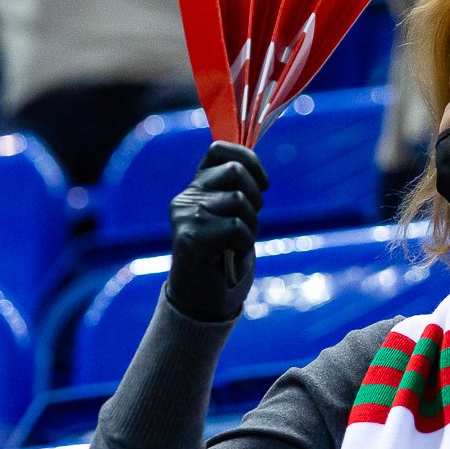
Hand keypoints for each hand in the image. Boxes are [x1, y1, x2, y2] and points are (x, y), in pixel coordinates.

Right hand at [167, 141, 268, 321]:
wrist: (202, 298)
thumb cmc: (224, 257)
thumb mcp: (232, 218)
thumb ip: (237, 192)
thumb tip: (258, 172)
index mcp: (196, 187)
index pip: (219, 149)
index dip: (249, 159)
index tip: (264, 184)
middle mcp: (186, 196)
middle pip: (235, 171)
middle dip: (255, 197)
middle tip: (249, 223)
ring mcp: (185, 215)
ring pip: (238, 200)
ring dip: (251, 225)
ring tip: (238, 243)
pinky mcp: (190, 236)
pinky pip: (235, 227)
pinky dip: (244, 243)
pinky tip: (232, 254)